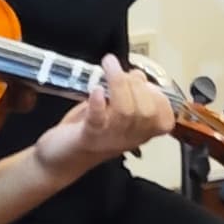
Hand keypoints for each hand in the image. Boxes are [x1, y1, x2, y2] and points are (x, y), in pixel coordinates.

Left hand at [45, 60, 175, 174]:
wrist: (60, 159)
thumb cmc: (90, 130)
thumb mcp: (115, 111)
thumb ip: (129, 94)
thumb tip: (138, 75)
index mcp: (140, 133)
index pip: (164, 120)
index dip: (159, 98)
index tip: (144, 83)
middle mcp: (129, 138)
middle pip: (146, 112)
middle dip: (137, 85)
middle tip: (120, 71)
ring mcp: (109, 138)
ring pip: (125, 111)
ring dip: (118, 83)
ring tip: (109, 64)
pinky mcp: (86, 136)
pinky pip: (97, 120)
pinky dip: (98, 103)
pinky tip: (96, 90)